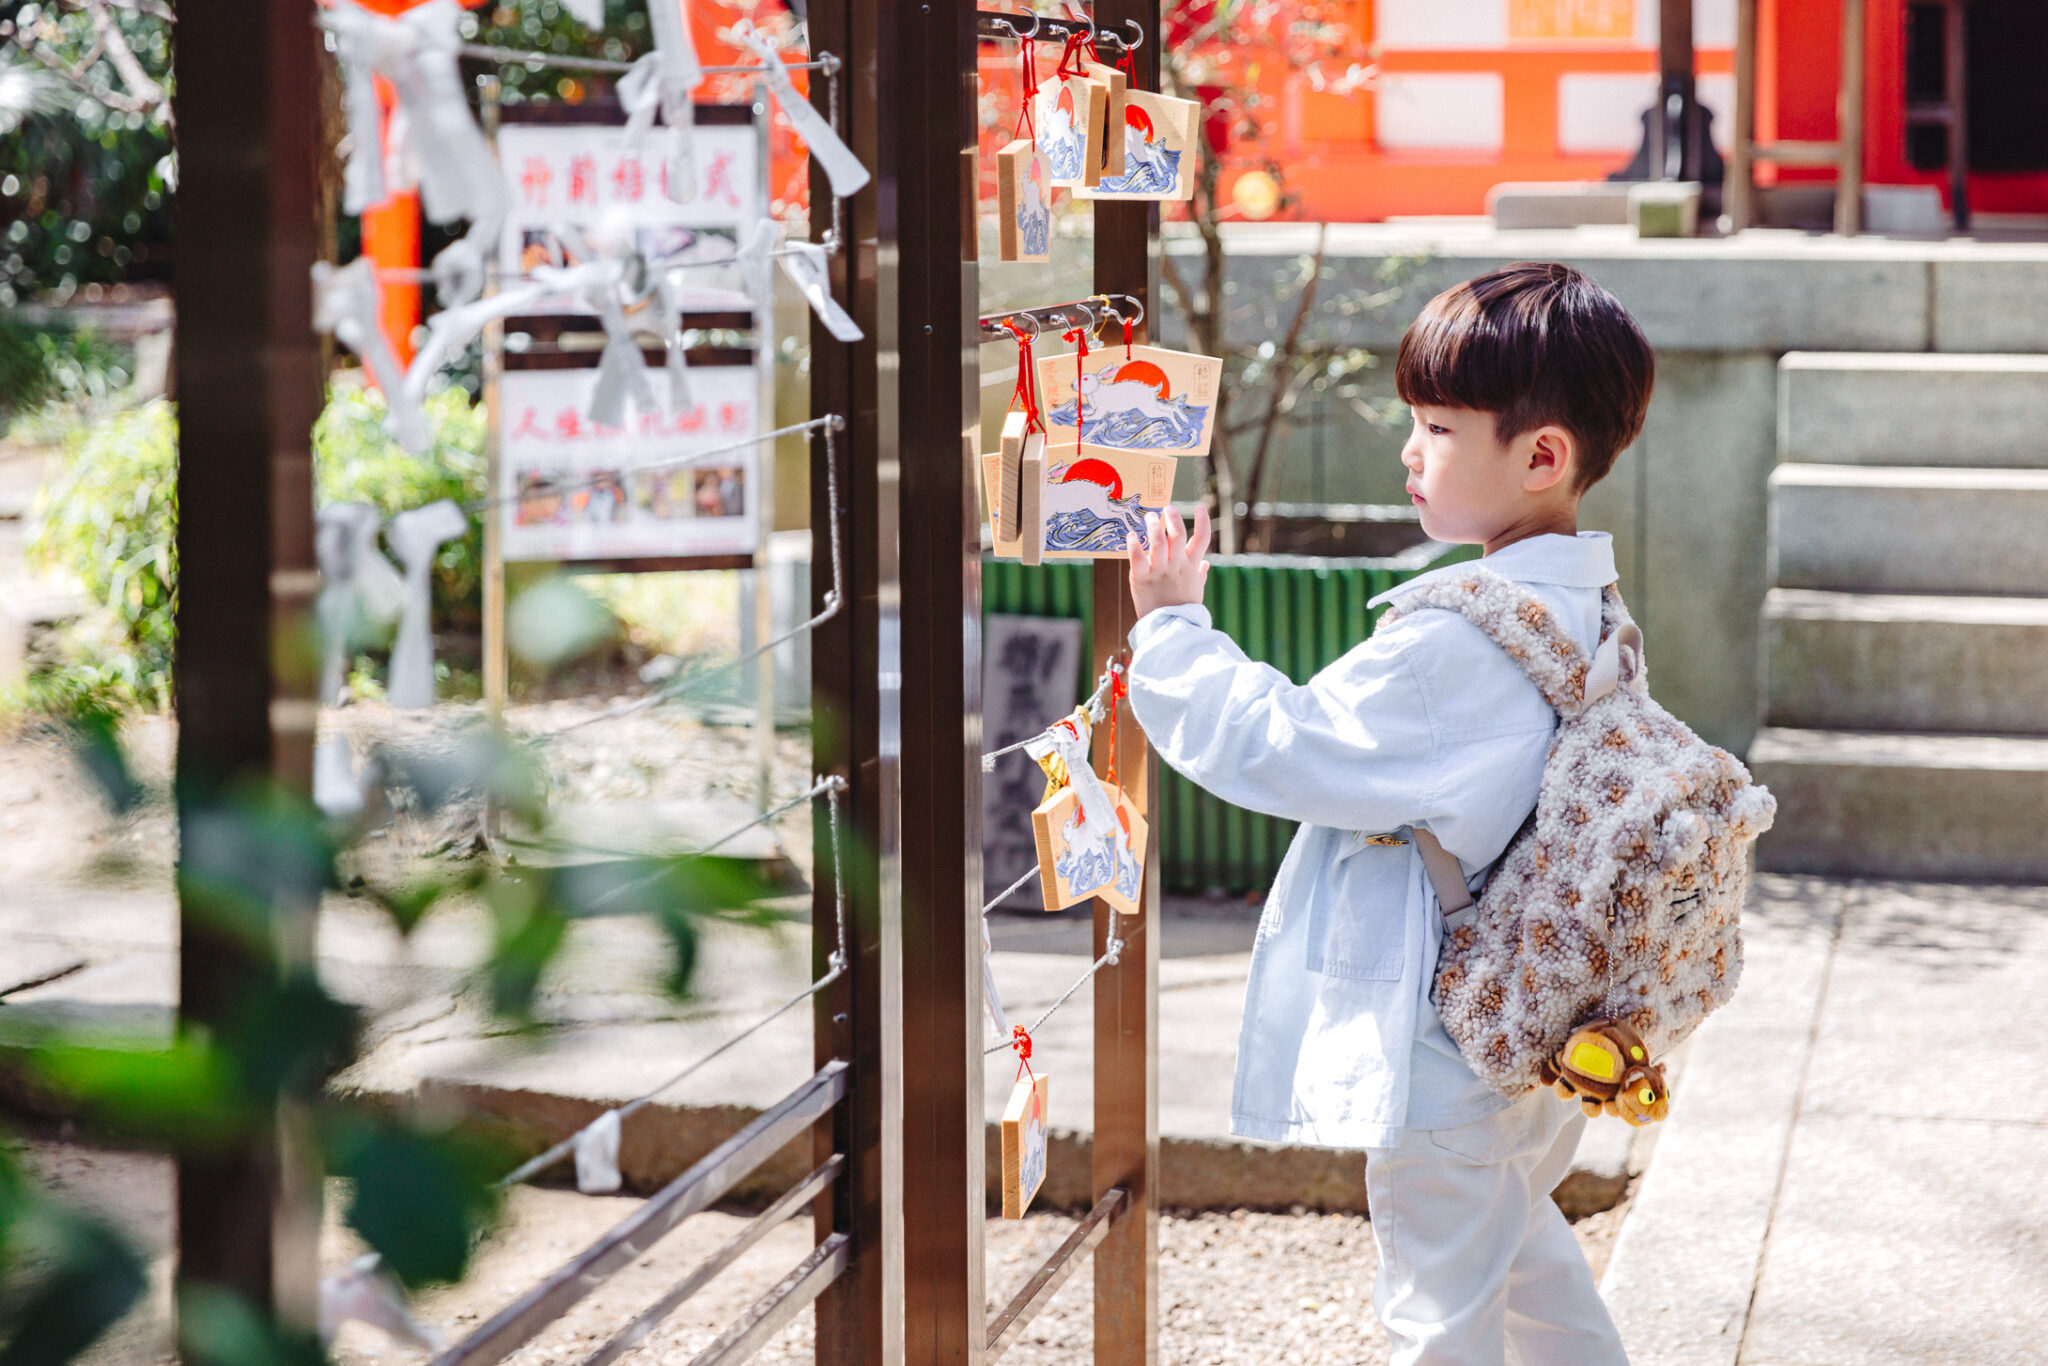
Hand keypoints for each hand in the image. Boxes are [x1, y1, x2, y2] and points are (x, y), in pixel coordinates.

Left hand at [1129, 502, 1211, 617]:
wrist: (1169, 629)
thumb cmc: (1183, 609)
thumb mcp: (1196, 590)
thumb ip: (1200, 574)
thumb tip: (1206, 563)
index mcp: (1191, 566)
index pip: (1202, 538)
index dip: (1203, 521)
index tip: (1198, 507)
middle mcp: (1177, 566)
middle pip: (1178, 535)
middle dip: (1173, 518)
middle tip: (1167, 507)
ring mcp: (1159, 572)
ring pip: (1158, 542)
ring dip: (1153, 527)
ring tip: (1149, 517)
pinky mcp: (1141, 579)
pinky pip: (1137, 558)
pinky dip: (1133, 545)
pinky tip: (1130, 535)